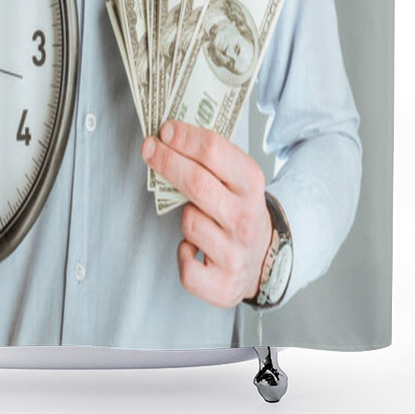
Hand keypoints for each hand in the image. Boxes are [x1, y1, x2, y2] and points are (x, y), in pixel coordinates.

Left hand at [142, 121, 272, 307]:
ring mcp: (235, 252)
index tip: (165, 130)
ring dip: (185, 215)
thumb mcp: (238, 180)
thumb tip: (170, 135)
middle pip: (197, 182)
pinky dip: (183, 255)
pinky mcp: (223, 284)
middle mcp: (246, 218)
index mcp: (251, 185)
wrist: (266, 261)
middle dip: (167, 161)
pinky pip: (186, 266)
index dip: (185, 137)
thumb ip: (212, 160)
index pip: (215, 151)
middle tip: (149, 148)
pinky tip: (192, 248)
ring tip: (198, 216)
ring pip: (189, 221)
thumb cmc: (240, 213)